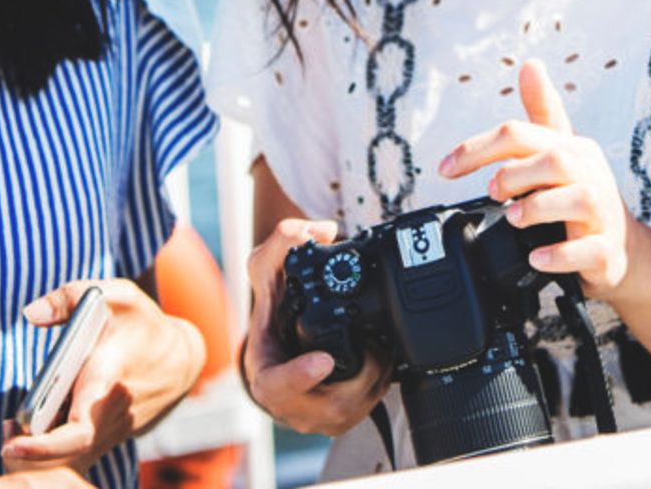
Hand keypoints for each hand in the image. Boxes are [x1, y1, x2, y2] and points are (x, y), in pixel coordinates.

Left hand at [0, 278, 202, 472]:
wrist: (180, 361)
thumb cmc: (143, 325)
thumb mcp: (117, 295)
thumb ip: (70, 297)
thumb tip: (30, 314)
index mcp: (107, 382)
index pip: (77, 430)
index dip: (44, 446)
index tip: (13, 443)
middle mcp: (109, 416)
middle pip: (65, 456)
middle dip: (31, 456)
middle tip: (6, 438)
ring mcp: (109, 433)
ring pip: (70, 460)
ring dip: (38, 454)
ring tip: (12, 431)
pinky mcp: (106, 439)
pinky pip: (77, 456)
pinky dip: (51, 452)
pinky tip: (33, 431)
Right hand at [242, 217, 390, 435]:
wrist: (284, 342)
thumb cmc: (274, 311)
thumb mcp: (266, 271)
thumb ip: (283, 242)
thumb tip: (321, 232)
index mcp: (265, 372)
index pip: (275, 386)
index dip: (299, 377)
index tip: (324, 360)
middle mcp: (288, 402)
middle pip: (327, 406)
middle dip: (360, 378)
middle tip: (378, 351)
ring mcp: (314, 415)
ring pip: (353, 410)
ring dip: (375, 381)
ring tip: (384, 351)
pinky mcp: (337, 419)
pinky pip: (364, 411)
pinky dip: (379, 386)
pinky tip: (384, 363)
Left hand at [440, 60, 635, 298]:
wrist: (622, 250)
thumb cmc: (582, 194)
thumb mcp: (561, 150)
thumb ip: (542, 111)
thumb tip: (530, 64)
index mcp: (572, 149)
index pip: (520, 133)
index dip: (477, 149)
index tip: (445, 169)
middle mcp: (590, 175)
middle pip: (553, 160)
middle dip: (514, 175)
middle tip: (491, 192)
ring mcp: (602, 213)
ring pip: (578, 199)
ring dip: (536, 208)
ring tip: (513, 218)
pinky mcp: (606, 250)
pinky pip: (588, 250)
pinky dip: (559, 254)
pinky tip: (536, 257)